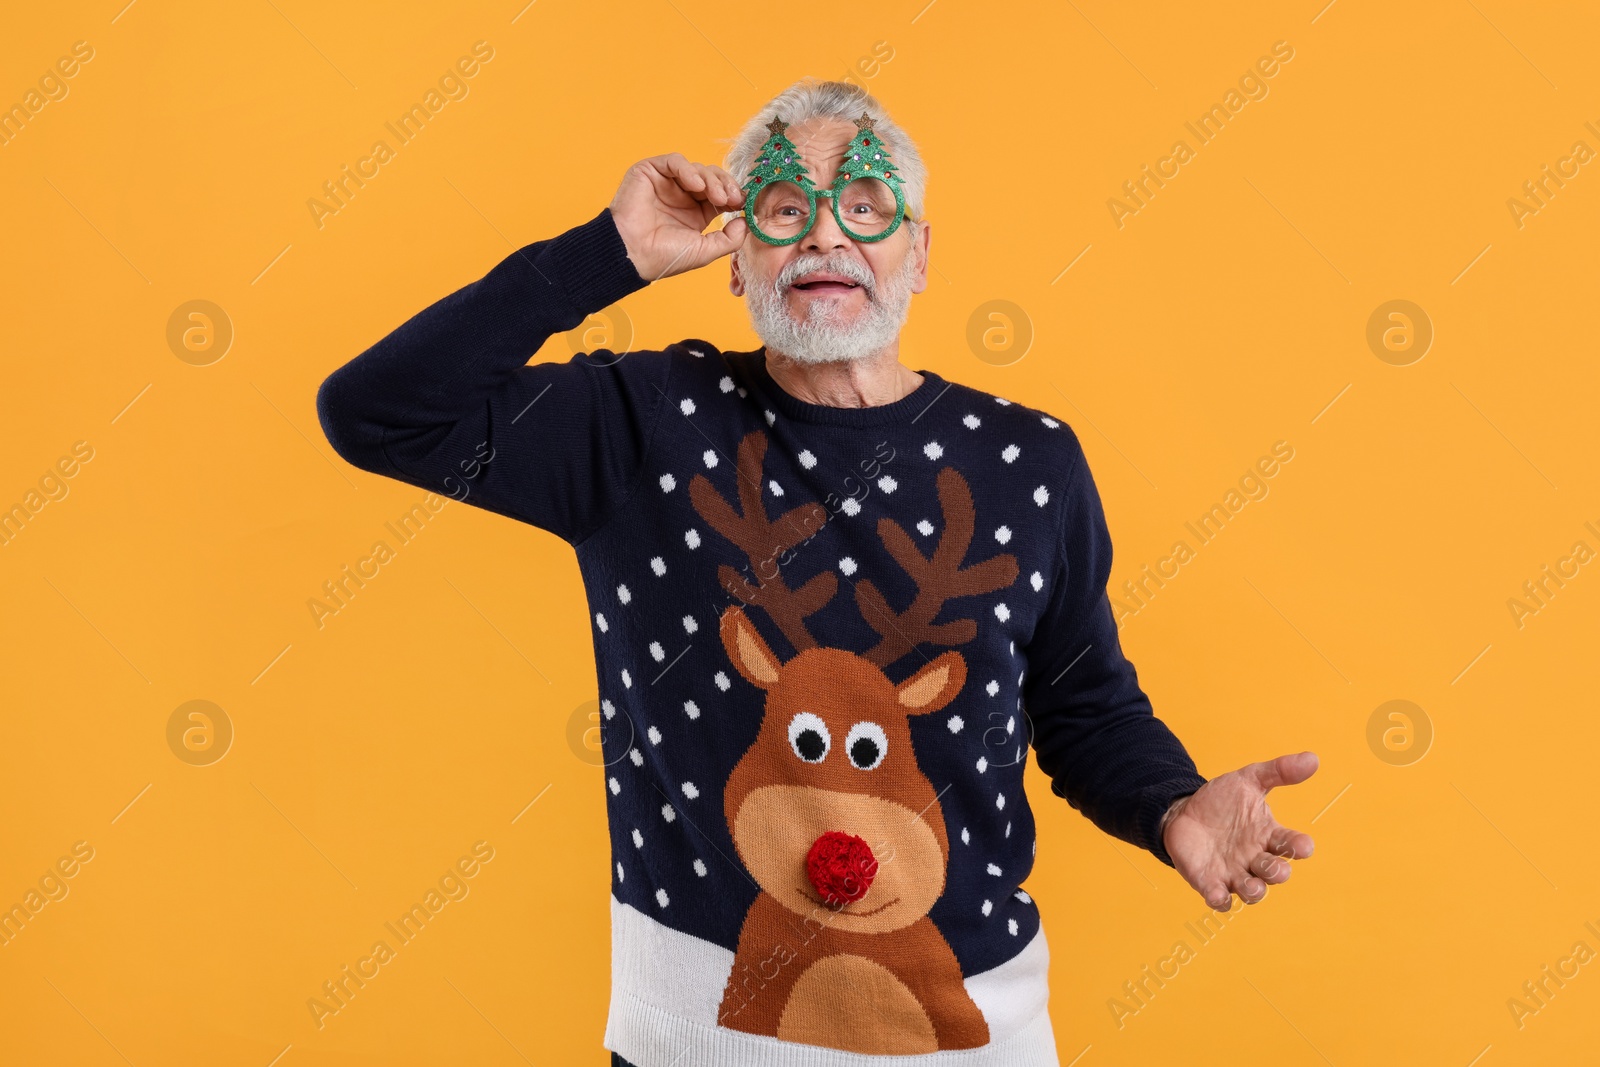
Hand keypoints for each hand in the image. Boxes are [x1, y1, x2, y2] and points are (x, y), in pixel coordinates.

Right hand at [608, 153, 746, 281]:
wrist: (633, 254)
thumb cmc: (664, 256)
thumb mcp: (705, 251)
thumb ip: (729, 239)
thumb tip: (746, 222)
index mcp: (696, 212)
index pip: (721, 194)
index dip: (735, 195)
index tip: (745, 203)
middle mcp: (683, 195)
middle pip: (713, 178)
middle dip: (726, 186)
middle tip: (733, 198)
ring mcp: (667, 182)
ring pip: (698, 169)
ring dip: (711, 180)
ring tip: (716, 196)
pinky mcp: (651, 171)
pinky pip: (675, 161)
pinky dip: (688, 170)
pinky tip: (696, 185)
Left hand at [1162, 751, 1317, 910]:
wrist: (1184, 813)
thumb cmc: (1222, 801)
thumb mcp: (1248, 780)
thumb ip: (1278, 771)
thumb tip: (1313, 758)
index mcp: (1268, 835)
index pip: (1291, 844)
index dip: (1299, 847)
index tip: (1303, 846)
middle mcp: (1255, 858)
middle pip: (1274, 872)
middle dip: (1276, 871)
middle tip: (1272, 864)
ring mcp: (1233, 872)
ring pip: (1252, 891)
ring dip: (1254, 891)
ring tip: (1253, 887)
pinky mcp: (1209, 882)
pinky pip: (1219, 899)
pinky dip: (1220, 900)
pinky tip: (1217, 894)